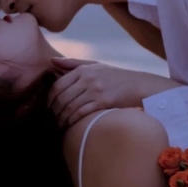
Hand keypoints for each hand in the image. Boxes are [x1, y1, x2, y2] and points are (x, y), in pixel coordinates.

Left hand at [47, 57, 182, 127]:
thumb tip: (51, 61)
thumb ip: (72, 63)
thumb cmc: (115, 77)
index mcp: (84, 70)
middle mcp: (88, 79)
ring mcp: (96, 90)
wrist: (139, 85)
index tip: (48, 108)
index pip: (58, 85)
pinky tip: (71, 126)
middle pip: (62, 97)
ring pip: (70, 107)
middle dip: (54, 111)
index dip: (49, 99)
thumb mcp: (95, 65)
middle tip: (52, 119)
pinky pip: (82, 113)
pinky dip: (73, 121)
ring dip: (62, 119)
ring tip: (60, 125)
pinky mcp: (103, 102)